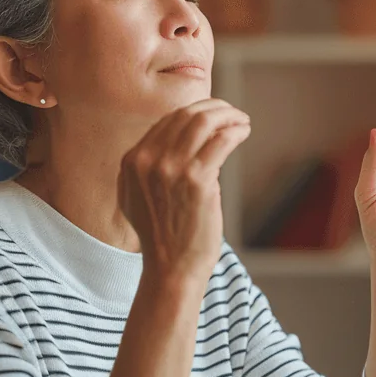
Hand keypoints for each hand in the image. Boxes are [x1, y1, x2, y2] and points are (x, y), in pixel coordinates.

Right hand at [118, 98, 249, 284]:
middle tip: (233, 113)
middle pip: (185, 115)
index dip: (194, 112)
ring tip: (242, 121)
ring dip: (228, 115)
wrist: (171, 268)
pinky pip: (221, 140)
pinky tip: (244, 132)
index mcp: (132, 161)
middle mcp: (147, 160)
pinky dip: (236, 131)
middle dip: (214, 108)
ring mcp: (171, 169)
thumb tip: (170, 143)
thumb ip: (146, 169)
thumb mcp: (136, 198)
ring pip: (204, 121)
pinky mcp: (196, 181)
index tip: (214, 115)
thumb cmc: (162, 236)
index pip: (167, 121)